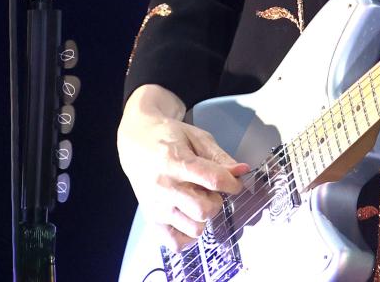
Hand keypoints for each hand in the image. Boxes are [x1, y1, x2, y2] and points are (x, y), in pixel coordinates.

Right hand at [117, 84, 249, 250]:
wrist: (137, 142)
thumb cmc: (169, 137)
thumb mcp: (197, 137)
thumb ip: (220, 157)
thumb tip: (242, 171)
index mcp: (176, 161)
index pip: (212, 179)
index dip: (232, 183)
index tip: (236, 183)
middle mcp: (165, 188)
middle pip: (204, 209)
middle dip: (217, 200)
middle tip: (212, 190)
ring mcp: (157, 207)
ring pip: (194, 228)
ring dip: (204, 217)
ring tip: (198, 201)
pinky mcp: (152, 220)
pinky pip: (176, 243)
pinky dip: (189, 236)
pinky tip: (190, 218)